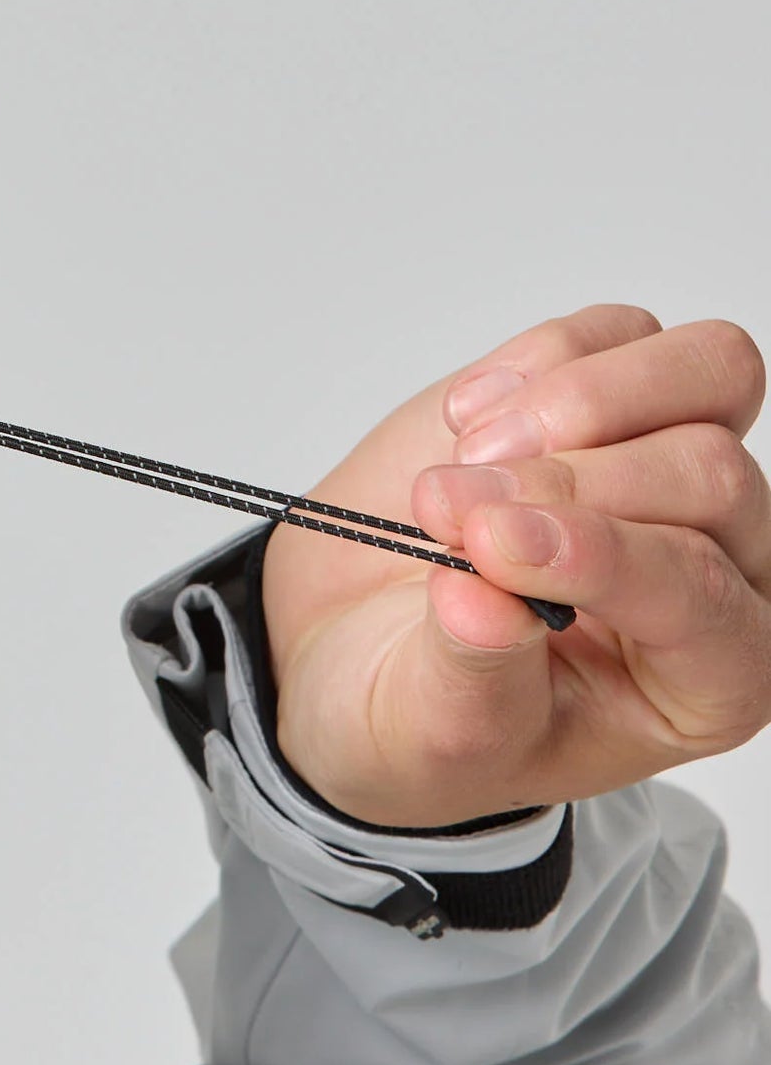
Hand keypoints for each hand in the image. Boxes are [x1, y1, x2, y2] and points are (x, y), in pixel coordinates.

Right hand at [263, 305, 770, 826]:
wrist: (346, 653)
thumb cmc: (417, 717)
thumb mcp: (437, 731)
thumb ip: (476, 669)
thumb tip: (482, 594)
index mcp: (708, 675)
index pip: (699, 588)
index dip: (599, 557)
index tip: (488, 546)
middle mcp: (717, 565)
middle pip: (710, 472)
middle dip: (568, 484)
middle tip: (447, 511)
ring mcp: (669, 470)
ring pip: (711, 375)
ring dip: (579, 400)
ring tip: (468, 453)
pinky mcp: (613, 398)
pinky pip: (624, 333)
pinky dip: (542, 358)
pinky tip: (464, 422)